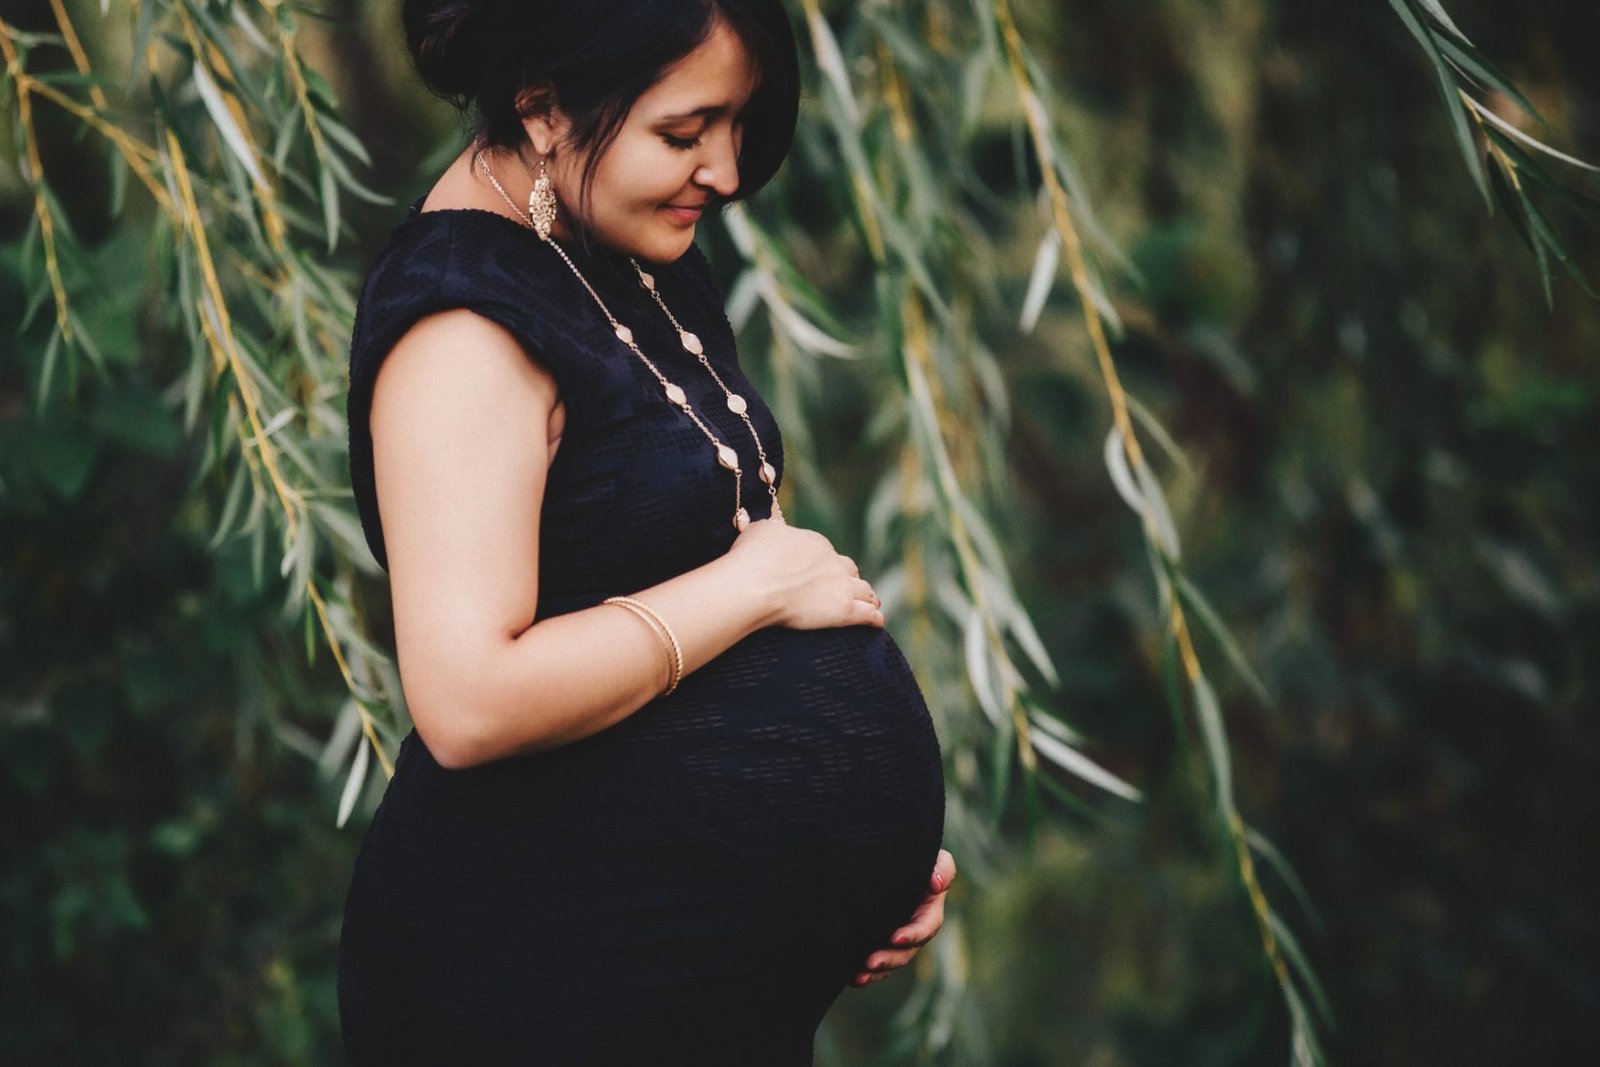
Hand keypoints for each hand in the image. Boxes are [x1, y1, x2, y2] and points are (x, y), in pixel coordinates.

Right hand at [727, 519, 884, 630]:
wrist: (754, 585)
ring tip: (872, 604)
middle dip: (850, 578)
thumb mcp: (760, 531)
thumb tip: (772, 528)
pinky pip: (868, 615)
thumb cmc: (750, 559)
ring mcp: (841, 586)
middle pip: (850, 570)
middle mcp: (833, 562)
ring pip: (865, 591)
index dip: (826, 565)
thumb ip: (771, 529)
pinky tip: (878, 622)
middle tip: (849, 588)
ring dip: (868, 597)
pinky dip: (875, 618)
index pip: (828, 554)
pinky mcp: (844, 611)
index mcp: (815, 543)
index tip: (820, 574)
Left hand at [851, 849, 955, 987]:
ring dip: (875, 972)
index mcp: (928, 913)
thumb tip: (936, 885)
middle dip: (889, 959)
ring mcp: (893, 938)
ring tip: (858, 977)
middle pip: (905, 952)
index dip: (912, 934)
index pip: (925, 928)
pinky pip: (872, 964)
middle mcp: (912, 930)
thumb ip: (942, 868)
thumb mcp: (934, 858)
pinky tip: (849, 977)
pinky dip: (863, 973)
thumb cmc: (915, 857)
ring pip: (888, 962)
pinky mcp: (875, 941)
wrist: (887, 857)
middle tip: (870, 962)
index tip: (895, 937)